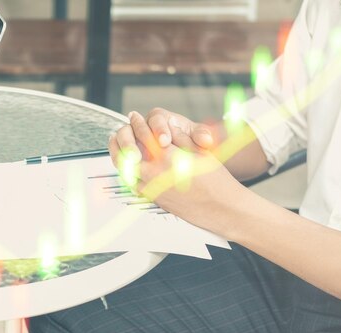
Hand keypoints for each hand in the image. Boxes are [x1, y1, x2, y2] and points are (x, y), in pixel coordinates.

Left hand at [109, 111, 243, 235]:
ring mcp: (151, 188)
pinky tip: (130, 166)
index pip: (142, 134)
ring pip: (123, 170)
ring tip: (119, 147)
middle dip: (120, 139)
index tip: (135, 117)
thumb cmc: (215, 181)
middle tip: (119, 131)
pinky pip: (131, 183)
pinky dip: (126, 171)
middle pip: (125, 153)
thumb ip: (178, 136)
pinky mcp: (152, 199)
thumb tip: (165, 126)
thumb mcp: (198, 150)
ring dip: (119, 156)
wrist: (220, 208)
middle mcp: (154, 174)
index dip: (137, 123)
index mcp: (166, 157)